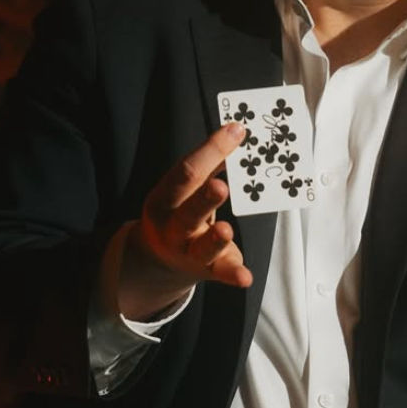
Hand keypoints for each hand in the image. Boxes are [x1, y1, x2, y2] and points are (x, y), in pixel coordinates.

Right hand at [118, 123, 250, 319]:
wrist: (161, 257)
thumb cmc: (180, 211)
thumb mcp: (185, 189)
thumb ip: (209, 167)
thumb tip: (238, 133)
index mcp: (165, 199)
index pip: (186, 173)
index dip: (210, 152)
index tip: (236, 131)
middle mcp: (173, 227)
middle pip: (188, 213)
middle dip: (204, 200)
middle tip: (221, 186)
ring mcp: (189, 252)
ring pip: (201, 248)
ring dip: (214, 239)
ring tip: (226, 230)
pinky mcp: (208, 270)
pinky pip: (220, 273)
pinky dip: (233, 275)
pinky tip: (245, 277)